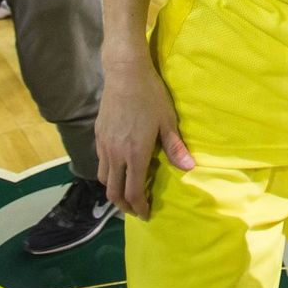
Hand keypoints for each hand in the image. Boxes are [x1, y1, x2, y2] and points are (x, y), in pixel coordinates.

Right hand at [96, 56, 194, 219]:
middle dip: (125, 205)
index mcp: (134, 154)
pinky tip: (118, 168)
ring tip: (126, 192)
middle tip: (136, 209)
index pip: (133, 191)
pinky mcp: (98, 136)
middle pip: (114, 192)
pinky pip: (100, 163)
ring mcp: (104, 145)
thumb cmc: (150, 96)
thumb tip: (189, 168)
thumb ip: (176, 147)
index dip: (140, 206)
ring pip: (103, 179)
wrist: (125, 74)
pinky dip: (108, 173)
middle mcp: (115, 154)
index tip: (146, 213)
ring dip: (114, 191)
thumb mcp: (167, 121)